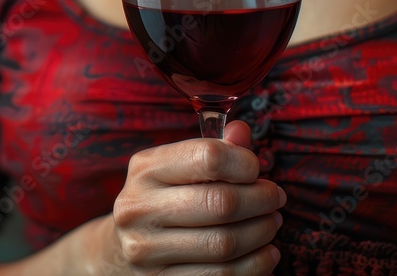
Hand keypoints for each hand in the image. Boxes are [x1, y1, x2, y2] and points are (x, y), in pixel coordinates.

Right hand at [105, 121, 284, 274]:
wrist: (121, 249)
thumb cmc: (162, 199)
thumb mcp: (176, 167)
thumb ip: (212, 148)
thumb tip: (242, 133)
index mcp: (144, 170)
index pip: (207, 157)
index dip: (244, 163)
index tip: (256, 170)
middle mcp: (138, 209)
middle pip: (221, 203)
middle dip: (261, 200)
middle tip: (275, 198)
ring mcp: (146, 251)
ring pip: (225, 244)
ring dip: (262, 233)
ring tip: (271, 223)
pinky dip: (255, 264)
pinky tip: (265, 253)